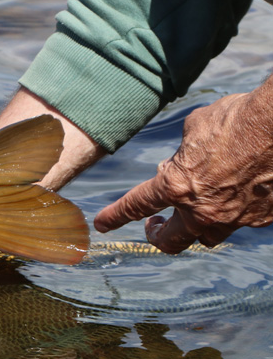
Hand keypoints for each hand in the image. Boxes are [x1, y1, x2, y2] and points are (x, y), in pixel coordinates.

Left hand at [94, 91, 272, 251]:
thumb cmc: (238, 117)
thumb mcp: (194, 129)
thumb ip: (181, 154)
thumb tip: (176, 164)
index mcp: (177, 186)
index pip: (135, 206)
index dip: (115, 217)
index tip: (102, 224)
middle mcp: (203, 210)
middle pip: (172, 240)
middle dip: (158, 235)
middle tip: (154, 226)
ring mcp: (235, 218)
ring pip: (208, 237)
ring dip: (197, 228)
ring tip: (195, 214)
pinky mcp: (264, 218)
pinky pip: (242, 223)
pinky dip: (234, 214)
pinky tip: (236, 197)